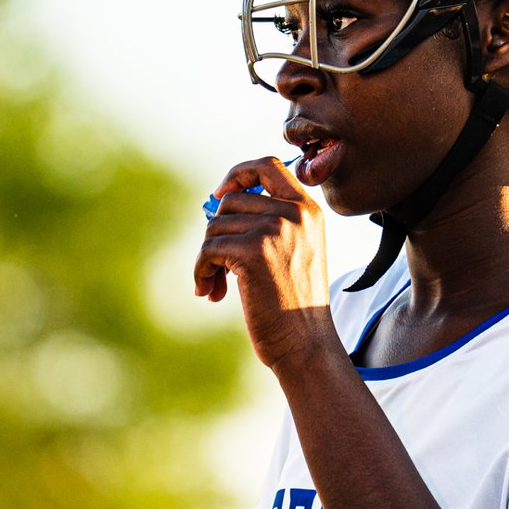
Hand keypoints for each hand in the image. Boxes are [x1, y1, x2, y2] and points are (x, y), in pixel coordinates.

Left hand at [194, 158, 338, 374]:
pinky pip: (207, 250)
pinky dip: (201, 271)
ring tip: (216, 285)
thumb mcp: (296, 251)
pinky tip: (209, 292)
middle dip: (217, 232)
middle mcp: (293, 214)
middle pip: (230, 201)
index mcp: (308, 211)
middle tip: (218, 266)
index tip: (221, 194)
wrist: (306, 343)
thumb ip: (269, 222)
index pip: (268, 165)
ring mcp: (274, 230)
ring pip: (215, 227)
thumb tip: (216, 203)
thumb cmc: (295, 304)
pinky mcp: (251, 252)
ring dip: (208, 258)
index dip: (239, 173)